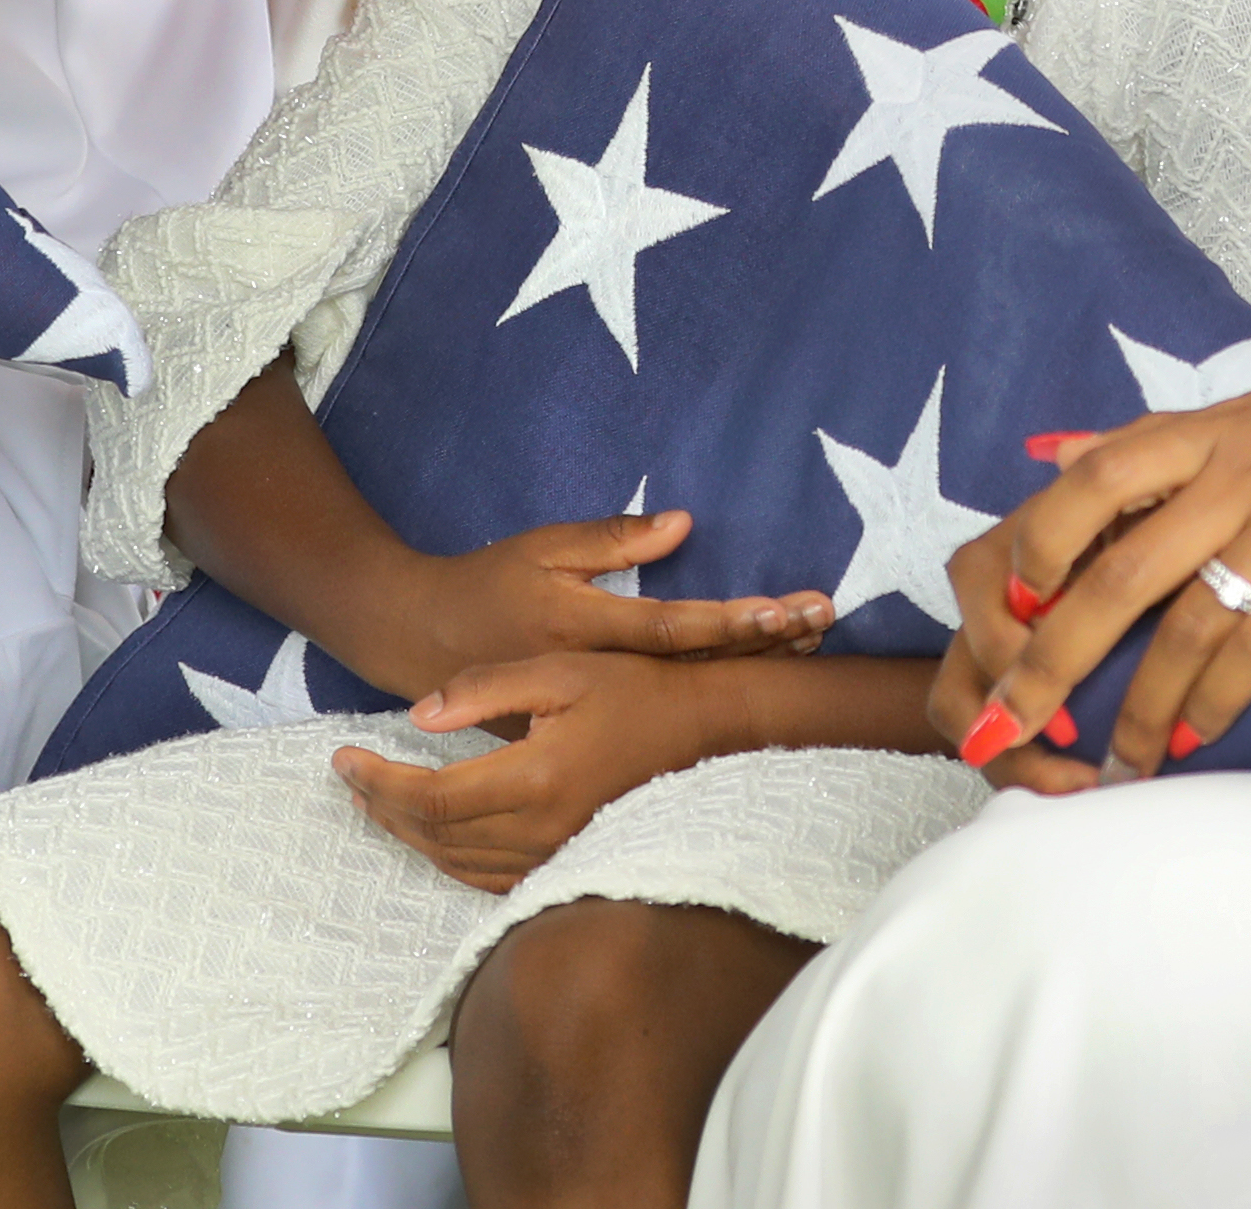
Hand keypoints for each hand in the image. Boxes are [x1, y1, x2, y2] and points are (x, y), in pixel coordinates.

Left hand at [337, 650, 733, 891]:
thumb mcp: (557, 669)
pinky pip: (489, 877)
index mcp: (535, 778)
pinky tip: (432, 832)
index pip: (432, 797)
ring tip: (376, 801)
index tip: (343, 758)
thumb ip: (483, 689)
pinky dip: (449, 857)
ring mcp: (556, 854)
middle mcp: (542, 829)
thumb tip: (419, 717)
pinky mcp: (567, 863)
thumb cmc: (633, 689)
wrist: (705, 730)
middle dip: (383, 807)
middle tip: (349, 777)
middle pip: (436, 836)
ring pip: (457, 863)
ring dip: (409, 835)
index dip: (379, 782)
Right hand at [359, 505, 828, 704]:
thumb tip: (684, 525)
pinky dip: (713, 697)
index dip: (732, 621)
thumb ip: (610, 540)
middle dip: (765, 642)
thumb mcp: (542, 548)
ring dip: (751, 668)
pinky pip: (660, 710)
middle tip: (826, 619)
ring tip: (812, 647)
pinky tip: (761, 688)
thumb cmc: (489, 583)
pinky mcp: (590, 725)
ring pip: (685, 690)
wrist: (424, 642)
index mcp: (584, 626)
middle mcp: (598, 673)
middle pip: (696, 663)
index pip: (672, 626)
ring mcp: (595, 707)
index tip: (788, 610)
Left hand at [936, 366, 1250, 783]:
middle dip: (1053, 658)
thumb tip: (1057, 450)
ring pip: (1184, 624)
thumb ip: (1165, 441)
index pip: (1092, 478)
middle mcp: (1243, 468)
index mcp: (1217, 428)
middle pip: (1117, 570)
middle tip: (1008, 724)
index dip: (1041, 545)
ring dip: (1139, 706)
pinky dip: (1218, 703)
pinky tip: (1195, 743)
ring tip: (1112, 763)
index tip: (1011, 611)